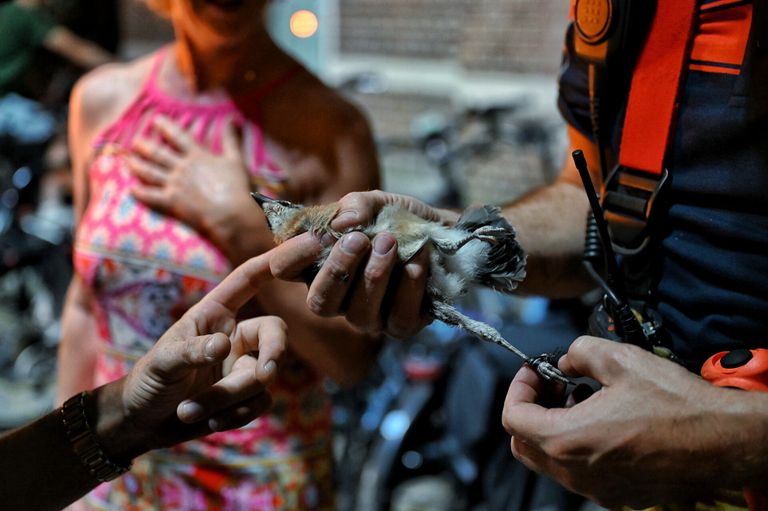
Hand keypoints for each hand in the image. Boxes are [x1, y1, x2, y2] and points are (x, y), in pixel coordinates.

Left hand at [109, 253, 285, 458]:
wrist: (143, 424)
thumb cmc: (147, 381)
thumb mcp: (161, 364)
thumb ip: (192, 352)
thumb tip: (225, 345)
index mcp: (215, 313)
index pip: (249, 279)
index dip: (276, 260)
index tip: (308, 244)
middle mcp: (236, 336)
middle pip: (275, 332)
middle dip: (273, 354)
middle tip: (263, 375)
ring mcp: (244, 366)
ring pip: (264, 377)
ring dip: (229, 399)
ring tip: (191, 412)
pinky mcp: (247, 396)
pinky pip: (261, 403)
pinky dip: (236, 416)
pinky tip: (210, 423)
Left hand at [127, 116, 253, 245]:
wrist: (231, 212)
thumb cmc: (236, 187)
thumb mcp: (236, 159)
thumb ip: (231, 139)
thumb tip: (233, 119)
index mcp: (197, 156)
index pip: (178, 137)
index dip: (165, 127)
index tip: (155, 120)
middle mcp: (182, 168)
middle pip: (158, 154)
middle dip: (145, 146)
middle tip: (135, 141)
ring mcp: (174, 185)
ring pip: (150, 172)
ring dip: (137, 165)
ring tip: (128, 160)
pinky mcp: (171, 202)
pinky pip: (151, 196)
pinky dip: (139, 193)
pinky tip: (130, 189)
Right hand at [270, 190, 454, 336]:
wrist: (444, 232)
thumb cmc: (400, 219)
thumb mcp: (377, 202)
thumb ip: (356, 206)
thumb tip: (340, 224)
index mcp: (318, 266)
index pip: (285, 269)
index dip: (291, 256)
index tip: (316, 237)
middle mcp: (338, 298)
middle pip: (319, 303)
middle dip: (338, 271)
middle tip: (358, 239)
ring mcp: (369, 317)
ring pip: (360, 314)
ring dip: (375, 275)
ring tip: (391, 242)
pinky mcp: (402, 325)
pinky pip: (398, 317)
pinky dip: (410, 285)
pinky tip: (418, 259)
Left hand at [502, 336, 767, 507]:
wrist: (723, 441)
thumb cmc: (678, 406)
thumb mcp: (620, 359)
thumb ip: (579, 352)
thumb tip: (566, 360)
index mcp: (568, 440)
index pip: (513, 418)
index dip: (518, 387)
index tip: (534, 371)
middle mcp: (576, 472)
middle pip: (524, 443)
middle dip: (530, 408)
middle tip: (551, 384)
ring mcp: (596, 488)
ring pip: (549, 460)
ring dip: (551, 426)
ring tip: (579, 398)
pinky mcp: (616, 494)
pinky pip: (577, 472)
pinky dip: (575, 446)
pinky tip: (601, 420)